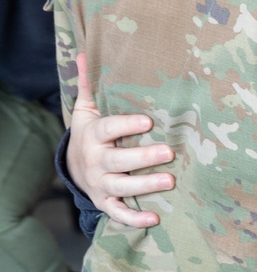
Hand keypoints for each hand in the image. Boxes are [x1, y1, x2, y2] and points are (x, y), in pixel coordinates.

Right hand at [68, 52, 174, 226]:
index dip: (127, 125)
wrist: (72, 165)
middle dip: (143, 158)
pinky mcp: (104, 201)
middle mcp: (96, 161)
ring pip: (122, 187)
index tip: (148, 121)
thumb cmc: (90, 130)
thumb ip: (89, 83)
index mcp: (93, 135)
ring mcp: (100, 183)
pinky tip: (156, 217)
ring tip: (170, 183)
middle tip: (169, 153)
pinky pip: (117, 212)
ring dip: (145, 186)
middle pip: (118, 161)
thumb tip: (86, 52)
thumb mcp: (86, 107)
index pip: (109, 129)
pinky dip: (134, 218)